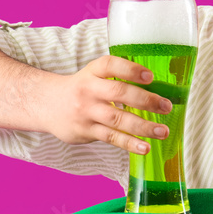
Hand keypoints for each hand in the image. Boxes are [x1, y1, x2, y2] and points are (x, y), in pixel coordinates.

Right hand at [41, 55, 172, 152]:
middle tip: (166, 107)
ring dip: (142, 126)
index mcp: (93, 72)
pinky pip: (111, 137)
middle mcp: (88, 90)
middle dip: (145, 100)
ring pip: (117, 119)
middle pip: (118, 93)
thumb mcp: (93, 75)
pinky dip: (129, 143)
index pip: (111, 65)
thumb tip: (156, 89)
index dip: (131, 70)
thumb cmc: (81, 89)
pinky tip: (145, 147)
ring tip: (162, 131)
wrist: (46, 104)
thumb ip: (118, 78)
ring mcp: (86, 112)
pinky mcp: (86, 131)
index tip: (150, 77)